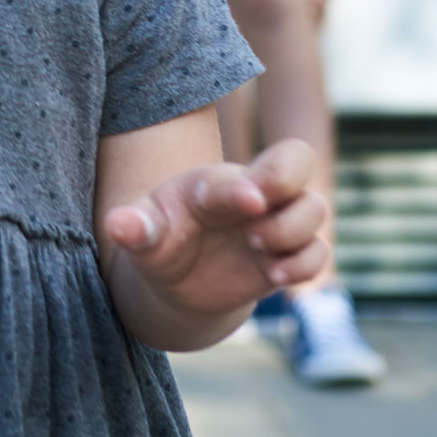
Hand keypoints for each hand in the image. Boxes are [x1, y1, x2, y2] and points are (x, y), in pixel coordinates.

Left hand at [103, 138, 329, 317]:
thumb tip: (119, 226)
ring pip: (315, 207)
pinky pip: (318, 252)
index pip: (243, 170)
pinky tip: (274, 277)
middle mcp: (254, 193)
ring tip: (259, 250)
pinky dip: (305, 265)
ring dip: (295, 230)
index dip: (250, 184)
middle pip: (298, 156)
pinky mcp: (287, 256)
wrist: (177, 281)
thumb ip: (136, 227)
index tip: (251, 202)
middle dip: (290, 178)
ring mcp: (275, 223)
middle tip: (260, 213)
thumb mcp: (143, 232)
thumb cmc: (159, 239)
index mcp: (217, 181)